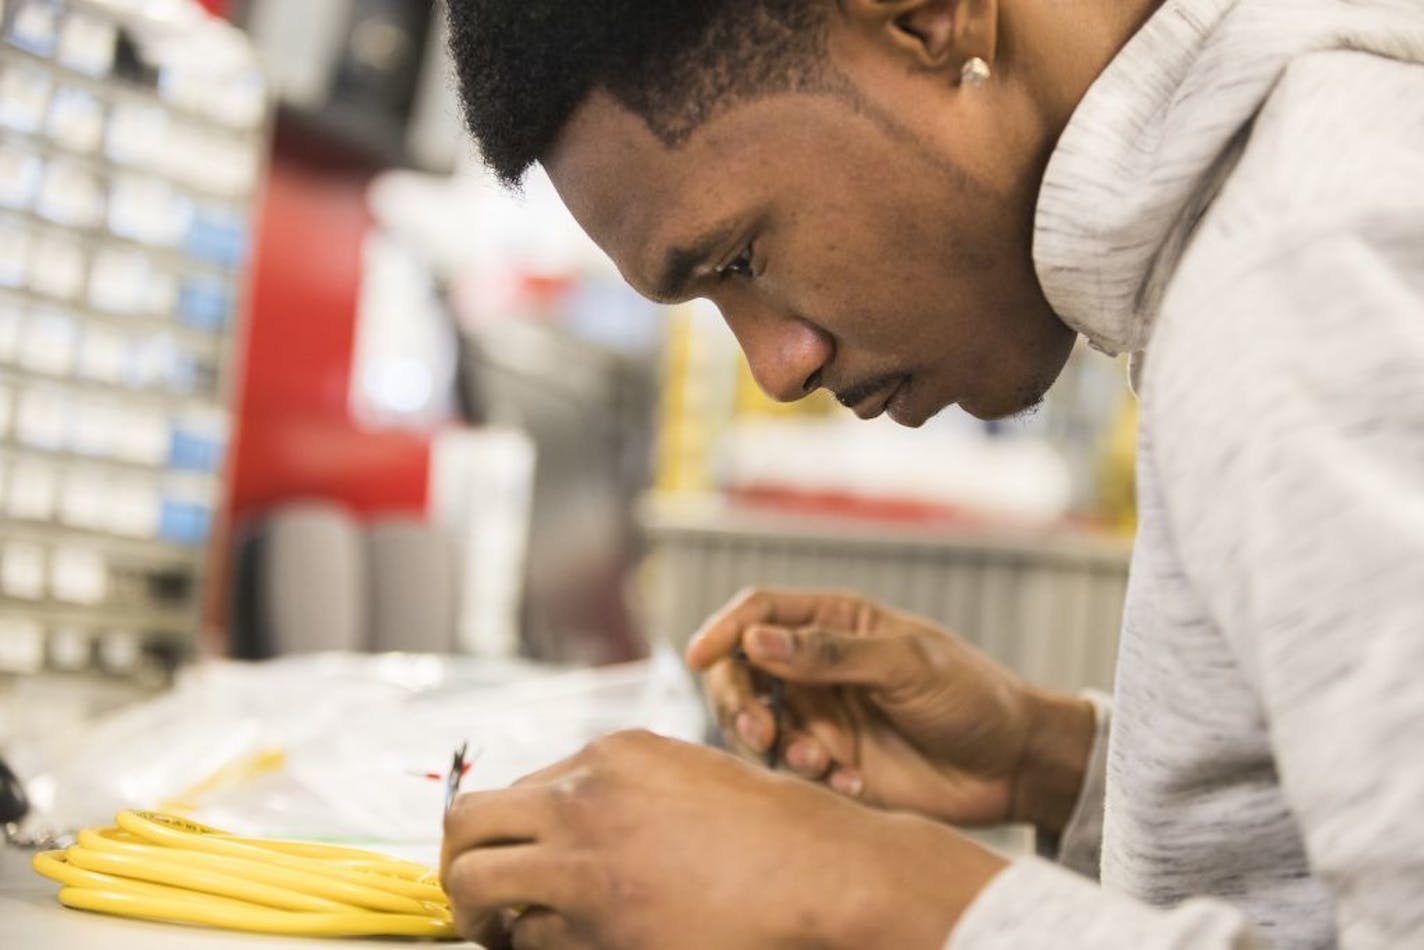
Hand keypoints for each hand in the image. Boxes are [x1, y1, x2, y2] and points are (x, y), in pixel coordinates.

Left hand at [440, 730, 1004, 948]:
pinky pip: (532, 943)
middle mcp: (582, 800)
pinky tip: (575, 943)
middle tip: (475, 894)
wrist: (821, 874)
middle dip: (460, 861)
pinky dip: (538, 949)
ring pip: (476, 885)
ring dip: (479, 913)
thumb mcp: (688, 775)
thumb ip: (621, 789)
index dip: (507, 831)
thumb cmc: (773, 830)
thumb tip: (565, 819)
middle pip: (466, 824)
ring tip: (499, 930)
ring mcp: (583, 864)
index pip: (514, 789)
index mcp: (609, 756)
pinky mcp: (596, 928)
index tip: (511, 855)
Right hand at [686, 588, 1093, 833]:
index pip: (758, 615)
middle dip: (738, 703)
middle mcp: (817, 669)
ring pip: (757, 726)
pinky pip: (789, 773)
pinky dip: (809, 780)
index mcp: (835, 625)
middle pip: (741, 673)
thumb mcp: (907, 664)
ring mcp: (821, 718)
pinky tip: (851, 784)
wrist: (1014, 766)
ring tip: (821, 763)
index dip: (722, 631)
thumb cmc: (972, 695)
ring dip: (775, 747)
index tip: (700, 657)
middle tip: (761, 734)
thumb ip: (831, 655)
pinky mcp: (830, 765)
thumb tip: (756, 641)